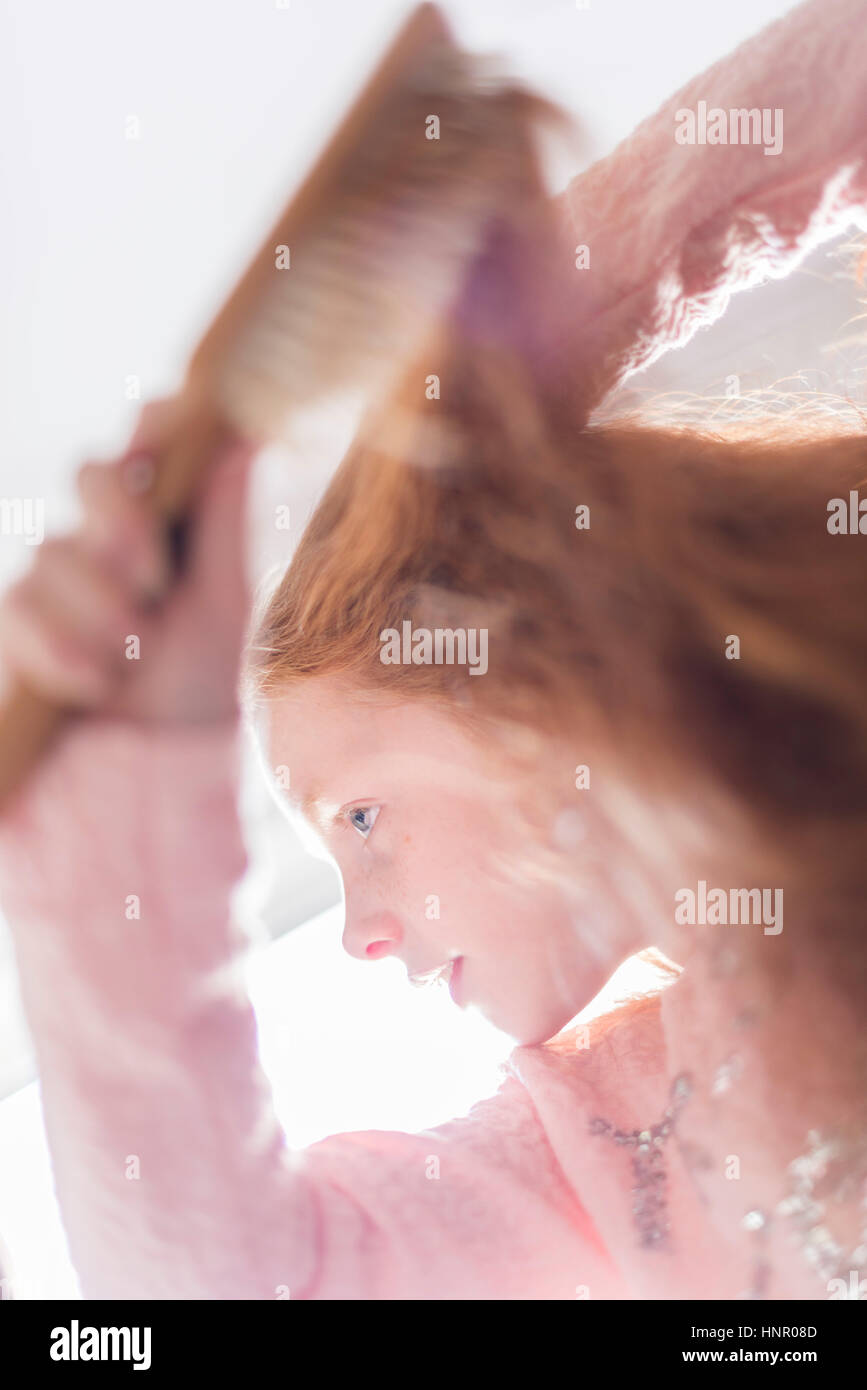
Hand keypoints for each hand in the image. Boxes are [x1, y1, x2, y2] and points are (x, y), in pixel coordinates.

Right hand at [0, 400, 257, 724]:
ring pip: (55, 549)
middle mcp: (105, 537)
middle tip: (152, 578)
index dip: (152, 428)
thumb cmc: (197, 686)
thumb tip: (243, 434)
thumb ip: (222, 523)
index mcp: (165, 522)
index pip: (147, 444)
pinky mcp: (18, 627)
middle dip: (119, 518)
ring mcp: (57, 578)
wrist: (152, 770)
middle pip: (90, 474)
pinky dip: (60, 648)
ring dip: (98, 609)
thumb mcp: (220, 607)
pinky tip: (93, 683)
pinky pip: (18, 608)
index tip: (163, 440)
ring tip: (132, 656)